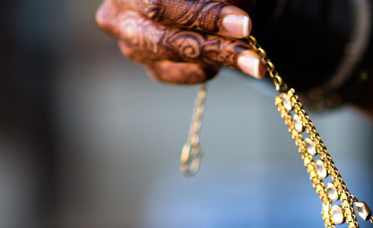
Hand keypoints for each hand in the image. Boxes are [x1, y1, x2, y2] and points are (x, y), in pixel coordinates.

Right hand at [96, 0, 262, 83]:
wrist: (204, 2)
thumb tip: (235, 16)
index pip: (160, 5)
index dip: (205, 16)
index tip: (245, 25)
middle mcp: (117, 12)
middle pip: (163, 39)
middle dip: (215, 48)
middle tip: (255, 59)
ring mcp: (130, 43)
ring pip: (173, 60)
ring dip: (218, 60)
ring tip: (254, 61)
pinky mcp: (151, 67)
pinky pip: (182, 76)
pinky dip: (208, 68)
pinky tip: (227, 58)